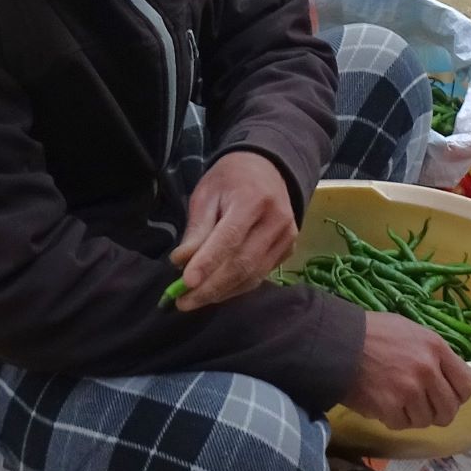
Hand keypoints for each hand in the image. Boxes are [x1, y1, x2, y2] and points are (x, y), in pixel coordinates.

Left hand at [168, 151, 297, 311]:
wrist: (268, 169)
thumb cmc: (230, 180)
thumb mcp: (206, 194)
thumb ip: (197, 229)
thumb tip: (182, 262)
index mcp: (253, 199)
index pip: (230, 238)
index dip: (208, 263)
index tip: (186, 283)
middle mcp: (276, 220)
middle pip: (242, 263)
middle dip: (210, 287)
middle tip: (182, 302)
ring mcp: (287, 237)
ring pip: (252, 275)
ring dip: (221, 292)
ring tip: (194, 300)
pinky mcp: (288, 249)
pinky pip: (260, 276)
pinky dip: (235, 288)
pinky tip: (216, 291)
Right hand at [341, 314, 470, 429]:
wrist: (338, 343)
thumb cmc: (372, 333)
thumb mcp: (411, 331)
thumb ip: (432, 353)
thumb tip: (445, 377)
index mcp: (436, 348)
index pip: (467, 385)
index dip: (458, 395)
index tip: (447, 397)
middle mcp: (427, 370)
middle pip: (449, 409)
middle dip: (437, 412)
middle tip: (422, 408)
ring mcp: (409, 390)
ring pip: (425, 421)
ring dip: (412, 416)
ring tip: (397, 402)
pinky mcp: (389, 407)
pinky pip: (401, 425)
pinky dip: (392, 419)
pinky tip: (382, 404)